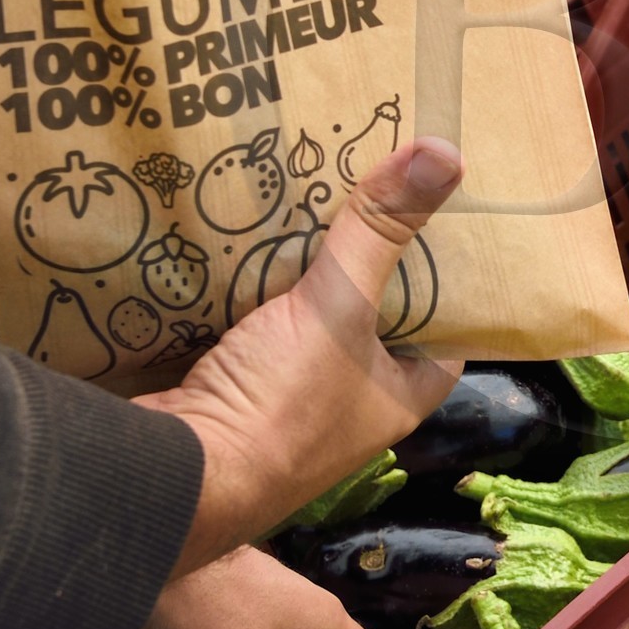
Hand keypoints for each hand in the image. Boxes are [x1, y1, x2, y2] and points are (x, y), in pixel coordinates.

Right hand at [137, 137, 464, 575]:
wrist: (176, 476)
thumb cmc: (280, 405)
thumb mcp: (340, 308)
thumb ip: (381, 232)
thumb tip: (445, 153)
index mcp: (398, 397)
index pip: (445, 332)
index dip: (452, 282)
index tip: (448, 222)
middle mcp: (349, 404)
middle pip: (371, 318)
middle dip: (368, 261)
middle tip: (373, 189)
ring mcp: (287, 399)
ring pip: (307, 318)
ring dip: (304, 270)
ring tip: (311, 195)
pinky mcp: (232, 386)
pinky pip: (251, 324)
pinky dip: (250, 285)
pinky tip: (245, 234)